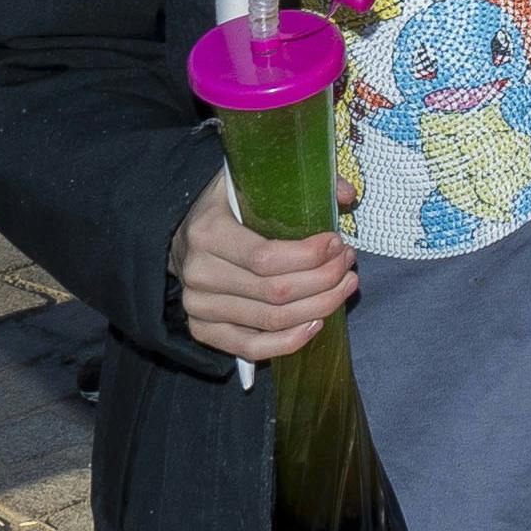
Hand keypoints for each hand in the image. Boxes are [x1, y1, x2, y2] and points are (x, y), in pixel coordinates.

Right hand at [170, 169, 355, 363]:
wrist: (182, 236)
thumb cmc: (226, 206)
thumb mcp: (252, 182)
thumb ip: (300, 182)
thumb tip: (346, 194)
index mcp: (208, 232)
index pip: (265, 257)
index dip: (308, 256)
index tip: (338, 244)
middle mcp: (199, 273)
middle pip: (274, 292)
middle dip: (323, 281)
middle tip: (348, 266)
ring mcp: (198, 307)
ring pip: (269, 321)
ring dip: (316, 308)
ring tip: (344, 289)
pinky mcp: (202, 330)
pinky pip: (249, 348)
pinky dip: (287, 342)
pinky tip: (316, 325)